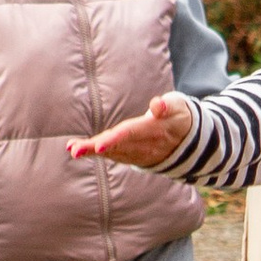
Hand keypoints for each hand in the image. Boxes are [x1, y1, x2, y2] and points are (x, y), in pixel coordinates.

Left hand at [68, 95, 196, 168]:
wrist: (188, 142)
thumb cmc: (178, 116)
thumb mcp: (177, 107)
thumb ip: (166, 106)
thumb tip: (157, 105)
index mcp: (152, 130)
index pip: (130, 134)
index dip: (115, 140)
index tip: (99, 145)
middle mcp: (142, 145)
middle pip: (116, 146)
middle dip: (95, 149)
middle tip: (75, 150)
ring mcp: (137, 153)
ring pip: (111, 152)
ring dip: (90, 152)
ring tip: (72, 149)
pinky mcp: (131, 155)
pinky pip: (111, 155)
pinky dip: (94, 152)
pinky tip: (77, 149)